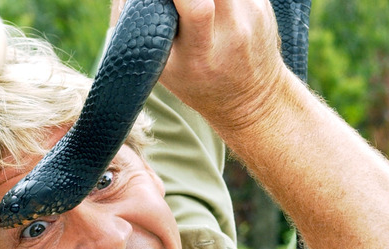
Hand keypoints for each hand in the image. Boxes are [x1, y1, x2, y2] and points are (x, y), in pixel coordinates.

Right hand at [114, 0, 291, 131]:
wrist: (251, 99)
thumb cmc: (198, 84)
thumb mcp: (164, 69)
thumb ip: (145, 33)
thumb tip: (125, 0)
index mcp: (201, 54)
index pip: (195, 7)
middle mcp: (232, 31)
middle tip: (175, 3)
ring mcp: (252, 14)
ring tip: (187, 7)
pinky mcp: (263, 2)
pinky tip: (212, 7)